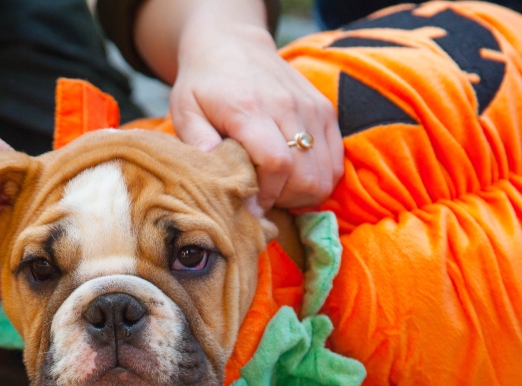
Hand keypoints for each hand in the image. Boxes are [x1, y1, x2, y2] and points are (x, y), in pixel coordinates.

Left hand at [136, 0, 342, 209]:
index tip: (250, 207)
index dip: (267, 195)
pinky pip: (336, 159)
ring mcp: (311, 107)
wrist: (232, 43)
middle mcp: (287, 106)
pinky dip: (319, 176)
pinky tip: (295, 174)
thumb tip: (216, 175)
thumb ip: (198, 142)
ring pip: (326, 172)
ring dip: (304, 191)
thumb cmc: (203, 84)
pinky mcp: (325, 110)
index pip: (276, 164)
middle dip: (286, 199)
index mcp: (250, 109)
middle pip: (306, 174)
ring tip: (278, 187)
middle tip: (263, 198)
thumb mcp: (185, 110)